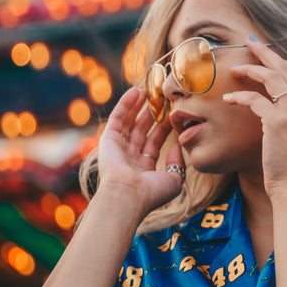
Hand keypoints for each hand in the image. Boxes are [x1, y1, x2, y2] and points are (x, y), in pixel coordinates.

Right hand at [96, 86, 184, 214]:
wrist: (128, 195)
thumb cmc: (151, 192)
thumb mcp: (174, 179)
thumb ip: (178, 162)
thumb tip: (178, 145)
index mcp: (144, 168)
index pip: (155, 142)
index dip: (164, 128)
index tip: (173, 114)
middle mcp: (130, 157)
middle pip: (142, 130)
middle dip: (152, 114)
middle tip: (162, 99)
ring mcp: (118, 148)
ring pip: (129, 122)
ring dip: (138, 106)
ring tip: (148, 91)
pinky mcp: (108, 139)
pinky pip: (118, 118)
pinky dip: (125, 104)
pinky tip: (135, 92)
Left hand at [222, 36, 286, 200]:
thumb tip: (279, 109)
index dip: (284, 60)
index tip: (269, 53)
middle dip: (267, 53)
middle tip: (250, 42)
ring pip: (272, 78)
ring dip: (251, 69)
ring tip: (235, 67)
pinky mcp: (278, 123)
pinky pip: (256, 100)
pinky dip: (240, 96)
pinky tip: (228, 98)